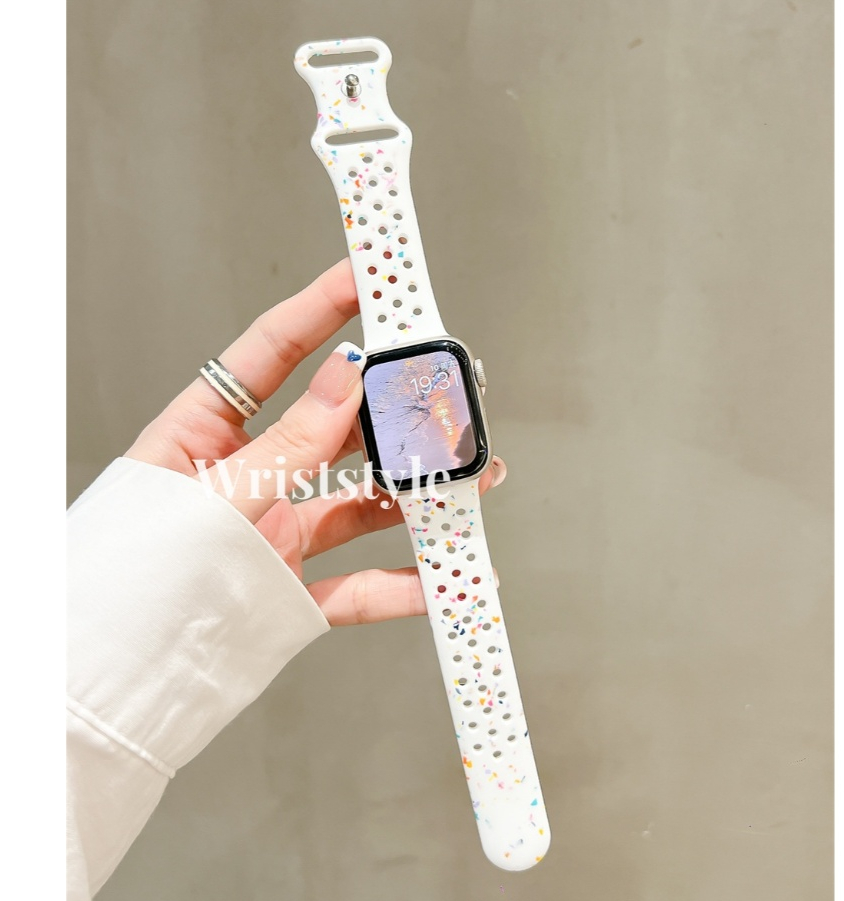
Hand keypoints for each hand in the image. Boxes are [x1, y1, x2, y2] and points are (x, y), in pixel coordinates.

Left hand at [125, 259, 504, 625]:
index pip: (270, 356)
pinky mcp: (290, 592)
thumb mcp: (215, 498)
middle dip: (390, 412)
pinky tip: (439, 577)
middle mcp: (244, 478)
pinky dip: (401, 585)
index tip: (367, 279)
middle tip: (437, 393)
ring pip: (356, 502)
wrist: (110, 683)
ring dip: (413, 494)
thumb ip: (289, 444)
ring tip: (464, 480)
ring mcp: (271, 534)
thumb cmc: (131, 581)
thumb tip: (346, 378)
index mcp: (202, 437)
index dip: (320, 310)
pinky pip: (357, 585)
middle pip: (331, 427)